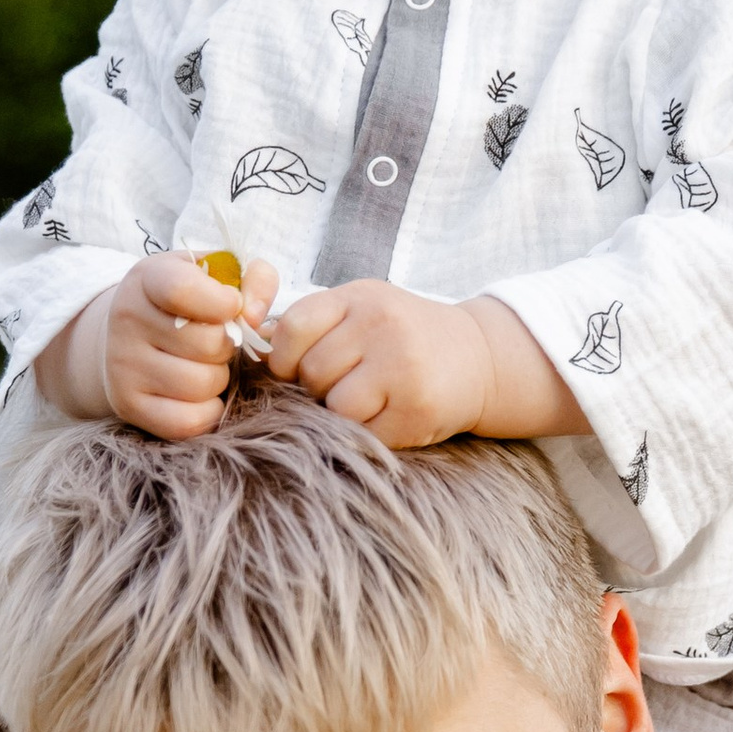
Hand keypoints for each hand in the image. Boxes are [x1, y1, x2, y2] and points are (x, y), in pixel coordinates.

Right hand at [75, 253, 278, 438]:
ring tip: (202, 365)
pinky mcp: (127, 404)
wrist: (130, 336)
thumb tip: (253, 317)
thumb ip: (256, 279)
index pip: (183, 290)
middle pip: (209, 344)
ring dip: (217, 378)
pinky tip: (200, 394)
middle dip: (226, 346)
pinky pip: (188, 421)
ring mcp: (123, 364)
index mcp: (149, 278)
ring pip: (202, 384)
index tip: (232, 305)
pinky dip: (207, 411)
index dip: (223, 302)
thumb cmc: (190, 303)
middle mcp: (127, 318)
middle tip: (213, 342)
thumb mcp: (218, 275)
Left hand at [263, 278, 498, 444]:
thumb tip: (252, 348)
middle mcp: (382, 325)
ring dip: (343, 414)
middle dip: (319, 388)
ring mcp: (402, 366)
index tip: (298, 370)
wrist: (480, 358)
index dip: (284, 359)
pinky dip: (370, 433)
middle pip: (312, 372)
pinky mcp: (418, 407)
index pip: (293, 328)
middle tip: (347, 386)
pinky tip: (391, 415)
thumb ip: (315, 324)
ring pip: (336, 407)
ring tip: (369, 401)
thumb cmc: (405, 338)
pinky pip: (366, 433)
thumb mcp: (363, 310)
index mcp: (360, 297)